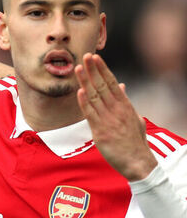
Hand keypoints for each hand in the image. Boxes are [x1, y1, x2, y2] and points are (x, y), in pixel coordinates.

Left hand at [75, 53, 156, 180]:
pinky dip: (84, 103)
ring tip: (78, 68)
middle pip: (102, 86)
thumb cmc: (135, 141)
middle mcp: (117, 110)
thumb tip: (122, 85)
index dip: (103, 69)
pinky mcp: (100, 131)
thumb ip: (126, 101)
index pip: (112, 83)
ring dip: (85, 81)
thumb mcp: (134, 117)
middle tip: (85, 55)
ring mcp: (108, 120)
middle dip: (93, 70)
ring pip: (94, 97)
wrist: (137, 162)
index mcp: (125, 106)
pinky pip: (90, 114)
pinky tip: (79, 92)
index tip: (96, 58)